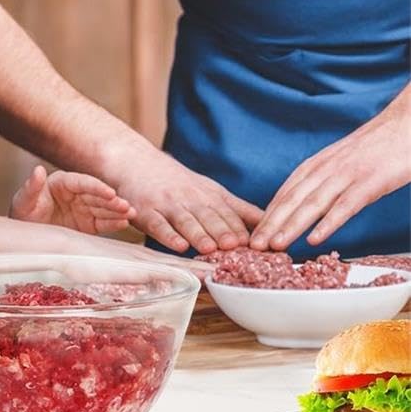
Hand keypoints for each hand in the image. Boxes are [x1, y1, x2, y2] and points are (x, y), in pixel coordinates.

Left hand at [9, 165, 134, 233]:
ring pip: (103, 208)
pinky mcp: (87, 225)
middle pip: (96, 195)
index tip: (110, 192)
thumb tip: (37, 169)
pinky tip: (124, 222)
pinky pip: (103, 223)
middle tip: (126, 206)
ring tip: (131, 213)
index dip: (96, 187)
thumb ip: (31, 187)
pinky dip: (113, 223)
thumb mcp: (23, 202)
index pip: (82, 182)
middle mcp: (75, 194)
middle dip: (112, 200)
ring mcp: (83, 209)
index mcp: (61, 183)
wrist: (25, 237)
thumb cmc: (22, 215)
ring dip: (117, 210)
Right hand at [109, 152, 263, 253]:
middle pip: (210, 218)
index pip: (231, 214)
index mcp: (211, 196)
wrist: (137, 162)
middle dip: (223, 232)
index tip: (255, 245)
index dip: (243, 230)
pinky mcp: (147, 211)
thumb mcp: (211, 191)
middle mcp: (191, 200)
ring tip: (208, 249)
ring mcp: (168, 205)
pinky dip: (168, 236)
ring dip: (198, 235)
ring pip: (186, 221)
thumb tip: (275, 225)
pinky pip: (159, 225)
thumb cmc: (178, 182)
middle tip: (234, 246)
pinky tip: (177, 245)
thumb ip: (240, 210)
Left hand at [250, 95, 410, 250]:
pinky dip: (328, 223)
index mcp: (316, 165)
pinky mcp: (370, 182)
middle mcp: (325, 169)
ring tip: (275, 245)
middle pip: (292, 200)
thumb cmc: (375, 148)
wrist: (405, 124)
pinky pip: (345, 206)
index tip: (253, 234)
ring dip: (291, 226)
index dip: (267, 215)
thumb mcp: (340, 161)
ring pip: (312, 204)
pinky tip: (315, 239)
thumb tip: (304, 203)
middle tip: (254, 245)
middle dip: (270, 224)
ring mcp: (347, 175)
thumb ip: (322, 179)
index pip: (285, 193)